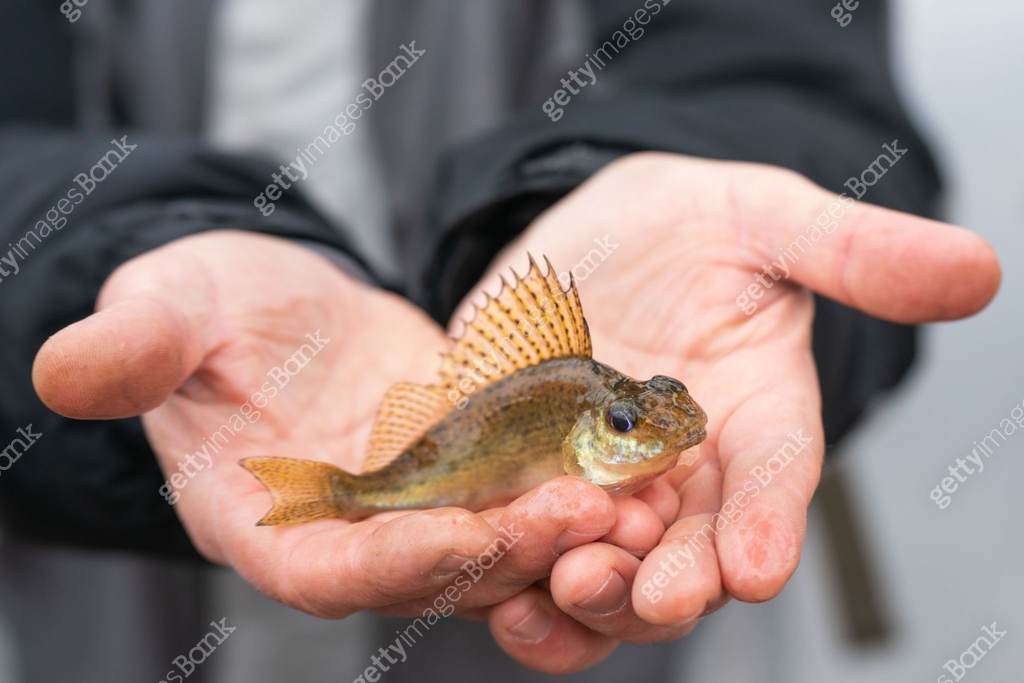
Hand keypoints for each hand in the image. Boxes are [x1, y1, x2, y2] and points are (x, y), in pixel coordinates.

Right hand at [30, 231, 631, 638]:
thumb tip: (67, 369)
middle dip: (509, 547)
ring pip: (504, 536)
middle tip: (587, 514)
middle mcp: (363, 536)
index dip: (389, 561)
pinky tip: (642, 454)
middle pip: (439, 565)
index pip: (331, 570)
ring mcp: (426, 508)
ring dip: (570, 524)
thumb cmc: (210, 314)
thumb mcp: (173, 309)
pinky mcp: (477, 470)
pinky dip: (585, 476)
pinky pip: (536, 484)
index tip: (454, 538)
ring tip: (640, 494)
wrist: (284, 310)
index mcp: (276, 526)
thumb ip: (138, 345)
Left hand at [455, 153, 999, 670]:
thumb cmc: (689, 225)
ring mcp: (602, 481)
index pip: (772, 481)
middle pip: (689, 549)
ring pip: (609, 566)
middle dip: (674, 580)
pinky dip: (512, 574)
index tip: (758, 565)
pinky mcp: (529, 477)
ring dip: (591, 594)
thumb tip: (976, 268)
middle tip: (654, 596)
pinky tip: (494, 588)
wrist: (590, 230)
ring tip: (563, 593)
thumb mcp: (764, 220)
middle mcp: (685, 470)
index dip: (768, 523)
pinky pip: (525, 544)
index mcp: (753, 418)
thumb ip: (852, 252)